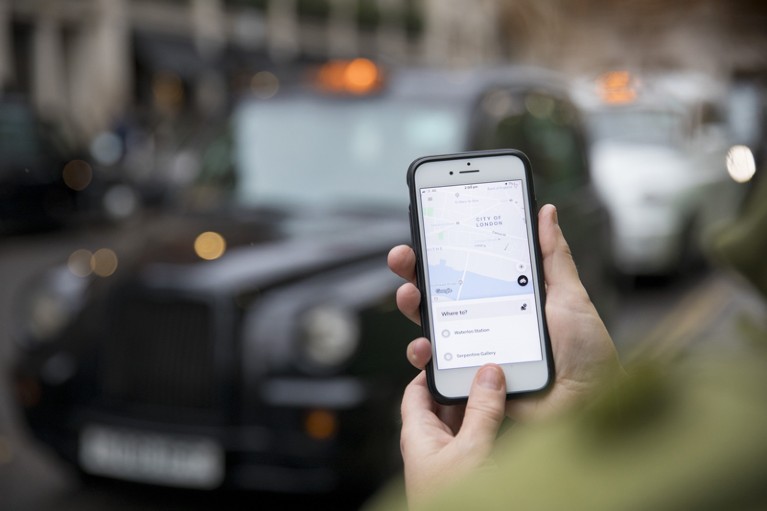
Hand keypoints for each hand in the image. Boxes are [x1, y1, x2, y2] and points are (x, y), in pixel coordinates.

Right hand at [388, 203, 624, 421]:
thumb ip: (552, 255)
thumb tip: (546, 211)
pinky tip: (425, 345)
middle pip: (438, 292)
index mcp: (504, 297)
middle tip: (403, 257)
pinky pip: (437, 367)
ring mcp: (474, 349)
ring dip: (410, 305)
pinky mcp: (469, 379)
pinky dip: (422, 355)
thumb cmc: (585, 352)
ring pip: (429, 325)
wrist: (591, 402)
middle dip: (413, 271)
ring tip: (410, 296)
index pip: (465, 268)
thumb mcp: (569, 295)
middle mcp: (484, 321)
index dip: (442, 251)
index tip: (427, 230)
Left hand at [400, 364, 506, 509]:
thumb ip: (481, 411)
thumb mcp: (471, 451)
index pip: (416, 392)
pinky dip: (492, 422)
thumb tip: (488, 374)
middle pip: (444, 403)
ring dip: (481, 403)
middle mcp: (432, 446)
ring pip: (464, 420)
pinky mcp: (471, 471)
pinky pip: (479, 437)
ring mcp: (451, 459)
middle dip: (463, 383)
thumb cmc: (454, 504)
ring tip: (501, 381)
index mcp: (418, 436)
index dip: (430, 370)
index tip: (452, 352)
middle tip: (484, 361)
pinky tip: (509, 413)